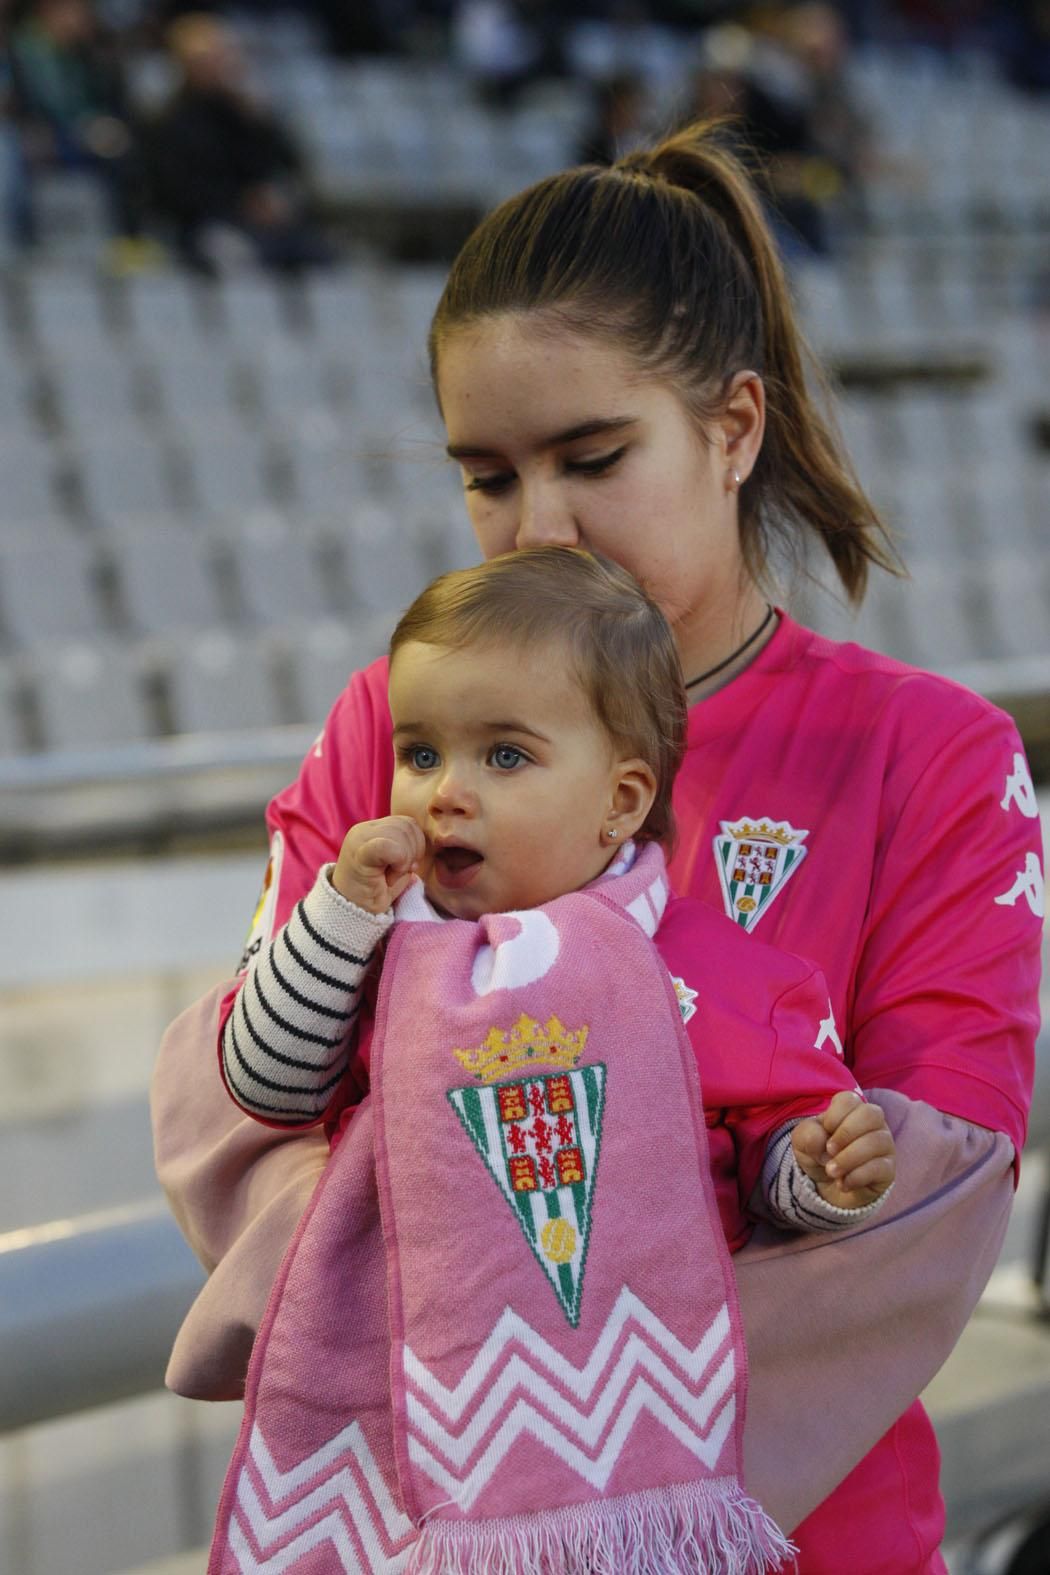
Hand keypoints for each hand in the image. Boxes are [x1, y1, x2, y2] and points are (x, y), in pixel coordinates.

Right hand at [330, 816, 425, 913]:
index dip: (417, 844)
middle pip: (406, 825)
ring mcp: (360, 839)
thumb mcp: (397, 864)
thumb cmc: (376, 890)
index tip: (409, 866)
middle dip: (414, 851)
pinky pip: (389, 846)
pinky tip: (389, 878)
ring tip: (391, 876)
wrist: (352, 912)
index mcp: (374, 829)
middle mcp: (365, 829)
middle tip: (401, 872)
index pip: (407, 823)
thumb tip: (424, 843)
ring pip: (400, 832)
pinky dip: (398, 863)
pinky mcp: (359, 853)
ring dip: (405, 859)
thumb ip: (408, 847)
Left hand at [791, 1090, 895, 1209]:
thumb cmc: (818, 1156)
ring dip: (848, 1158)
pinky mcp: (888, 1169)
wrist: (828, 1189)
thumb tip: (822, 1141)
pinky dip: (856, 1176)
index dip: (834, 1115)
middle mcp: (873, 1124)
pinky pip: (880, 1167)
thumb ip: (807, 1135)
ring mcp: (884, 1146)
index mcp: (851, 1110)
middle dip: (846, 1133)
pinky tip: (843, 1183)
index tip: (825, 1131)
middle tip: (829, 1150)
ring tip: (831, 1171)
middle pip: (871, 1114)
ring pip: (876, 1142)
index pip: (850, 1099)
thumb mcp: (802, 1143)